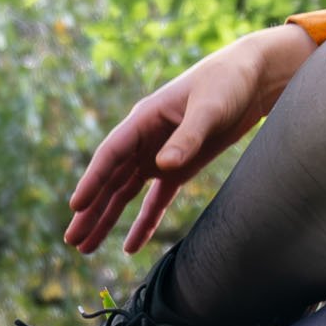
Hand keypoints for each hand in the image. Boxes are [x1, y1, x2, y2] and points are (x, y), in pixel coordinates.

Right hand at [64, 24, 314, 258]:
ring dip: (107, 219)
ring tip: (85, 247)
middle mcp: (145, 139)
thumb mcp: (209, 108)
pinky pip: (156, 200)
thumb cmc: (228, 83)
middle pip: (111, 179)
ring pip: (125, 193)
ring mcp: (160, 155)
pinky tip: (130, 246)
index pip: (111, 154)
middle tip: (71, 240)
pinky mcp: (180, 168)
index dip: (92, 180)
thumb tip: (163, 166)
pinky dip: (143, 222)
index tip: (76, 205)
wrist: (253, 78)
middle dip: (91, 209)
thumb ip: (187, 137)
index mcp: (144, 119)